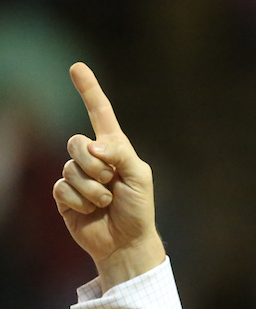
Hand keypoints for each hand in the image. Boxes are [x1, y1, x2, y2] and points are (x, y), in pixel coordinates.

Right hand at [53, 63, 164, 291]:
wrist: (126, 242)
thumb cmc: (139, 209)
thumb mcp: (140, 177)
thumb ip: (120, 154)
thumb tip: (93, 145)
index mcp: (115, 148)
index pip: (99, 113)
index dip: (89, 90)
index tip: (77, 67)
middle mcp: (93, 158)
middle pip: (76, 142)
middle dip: (95, 165)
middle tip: (112, 183)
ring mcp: (76, 175)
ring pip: (70, 167)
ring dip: (92, 189)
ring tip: (107, 202)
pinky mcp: (65, 195)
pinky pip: (63, 188)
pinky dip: (80, 200)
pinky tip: (90, 210)